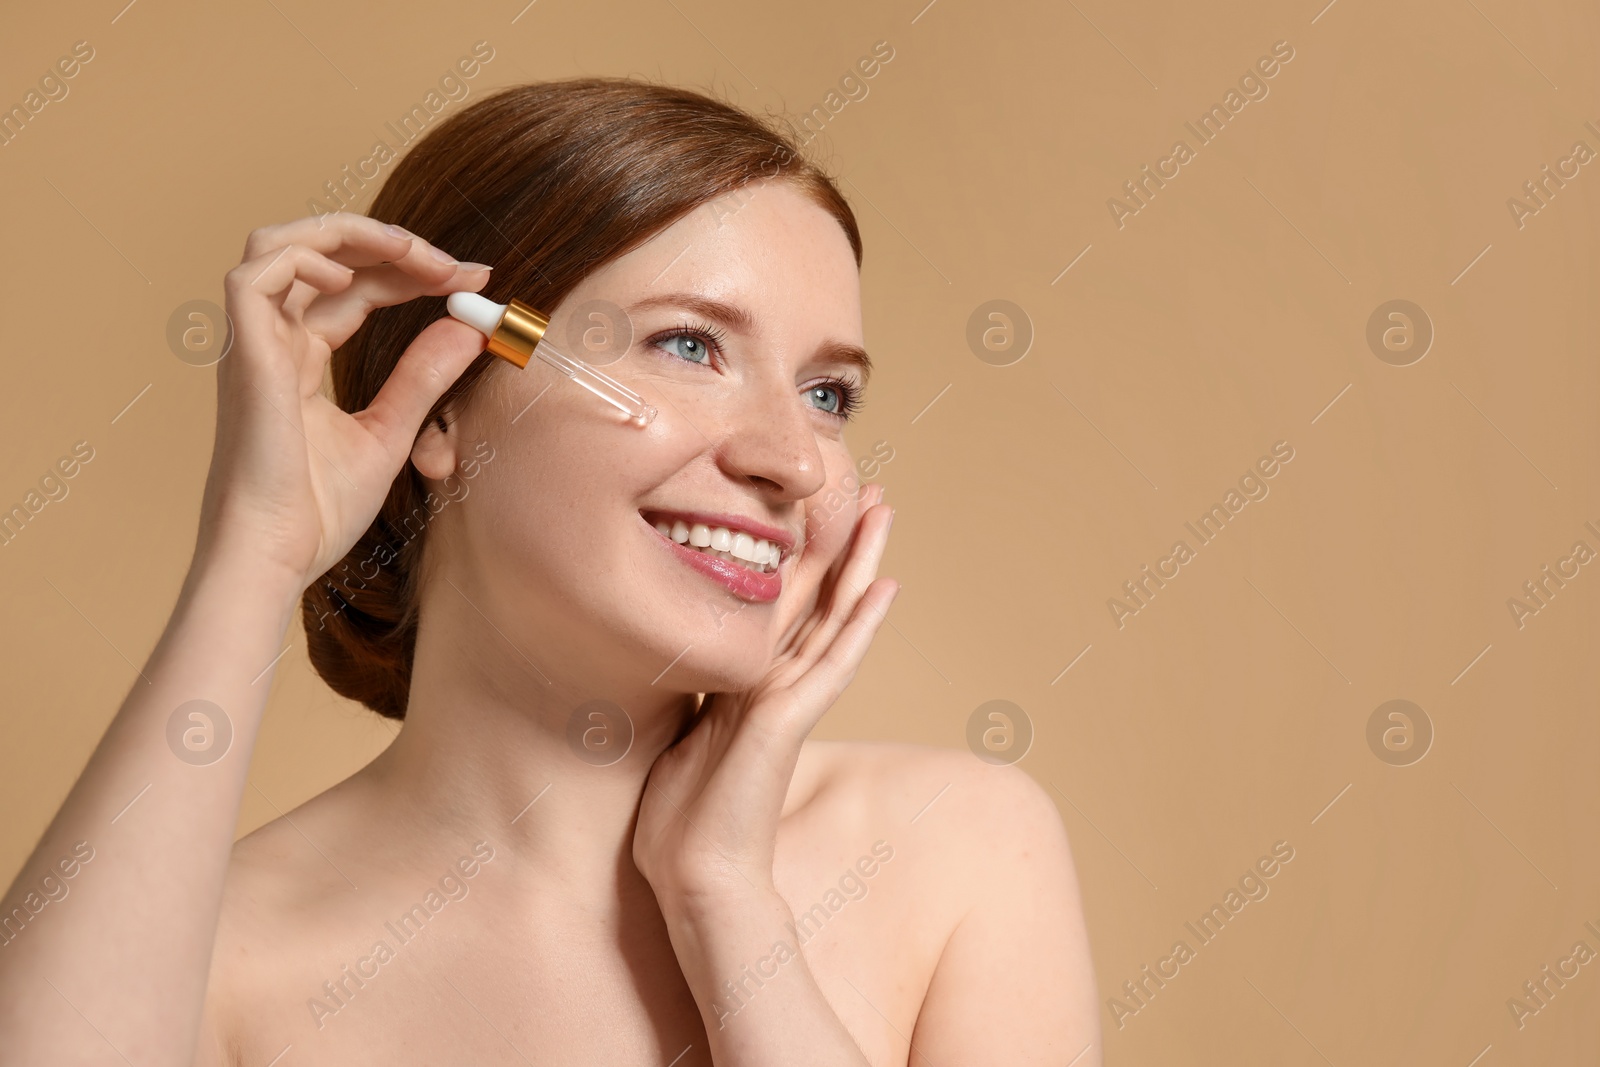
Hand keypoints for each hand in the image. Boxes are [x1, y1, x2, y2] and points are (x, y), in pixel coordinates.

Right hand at [196, 213, 491, 587]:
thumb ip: (423, 377)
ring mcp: (251, 343)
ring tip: (413, 256)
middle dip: (393, 247)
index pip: (355, 289)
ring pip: (278, 244)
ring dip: (349, 234)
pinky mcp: (241, 353)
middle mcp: (271, 341)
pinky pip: (255, 274)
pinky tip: (355, 282)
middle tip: (457, 267)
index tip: (473, 280)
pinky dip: (306, 259)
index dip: (411, 273)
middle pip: (323, 255)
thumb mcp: (390, 431)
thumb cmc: (319, 510)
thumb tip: (469, 330)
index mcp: (299, 357)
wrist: (278, 553)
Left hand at [633, 483, 897, 902]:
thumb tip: (677, 662)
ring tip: (883, 513)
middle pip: (820, 599)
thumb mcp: (679, 732)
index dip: (804, 558)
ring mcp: (789, 700)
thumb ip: (695, 695)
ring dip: (861, 563)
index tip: (817, 511)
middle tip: (869, 492)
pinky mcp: (789, 719)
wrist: (694, 874)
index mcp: (749, 684)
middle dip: (842, 544)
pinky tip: (883, 587)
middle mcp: (777, 684)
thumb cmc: (680, 819)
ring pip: (835, 617)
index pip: (786, 607)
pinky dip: (860, 623)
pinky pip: (833, 661)